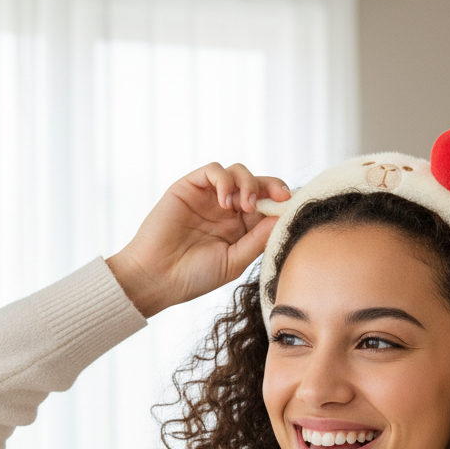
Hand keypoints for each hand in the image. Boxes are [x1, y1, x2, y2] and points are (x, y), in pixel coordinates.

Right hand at [106, 163, 291, 317]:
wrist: (158, 278)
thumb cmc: (194, 276)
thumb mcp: (235, 261)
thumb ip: (258, 239)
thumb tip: (283, 217)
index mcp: (240, 228)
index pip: (267, 204)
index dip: (281, 201)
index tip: (291, 206)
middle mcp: (226, 209)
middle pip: (256, 183)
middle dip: (271, 186)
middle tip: (278, 198)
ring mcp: (208, 197)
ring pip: (237, 171)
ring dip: (248, 183)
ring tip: (244, 206)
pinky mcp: (189, 187)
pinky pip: (213, 170)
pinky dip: (225, 180)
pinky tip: (225, 202)